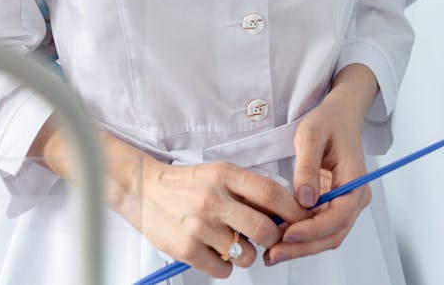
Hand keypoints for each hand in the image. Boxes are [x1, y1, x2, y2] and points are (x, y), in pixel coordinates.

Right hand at [130, 157, 304, 277]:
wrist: (143, 189)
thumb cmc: (186, 183)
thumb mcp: (218, 173)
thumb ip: (247, 189)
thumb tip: (283, 210)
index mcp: (225, 175)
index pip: (271, 193)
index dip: (292, 210)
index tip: (300, 219)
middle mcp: (214, 199)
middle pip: (265, 229)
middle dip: (273, 239)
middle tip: (267, 238)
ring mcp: (200, 226)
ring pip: (246, 255)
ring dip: (246, 254)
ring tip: (232, 242)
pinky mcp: (187, 249)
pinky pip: (223, 271)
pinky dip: (224, 266)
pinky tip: (214, 250)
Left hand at [264, 65, 376, 266]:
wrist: (340, 115)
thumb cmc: (327, 121)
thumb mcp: (311, 135)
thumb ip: (307, 167)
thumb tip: (304, 201)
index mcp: (356, 182)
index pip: (337, 217)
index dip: (312, 231)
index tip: (286, 236)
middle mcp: (355, 199)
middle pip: (332, 234)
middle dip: (303, 247)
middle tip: (273, 255)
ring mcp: (345, 204)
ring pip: (326, 235)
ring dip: (301, 247)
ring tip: (272, 254)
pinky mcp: (333, 205)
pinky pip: (319, 226)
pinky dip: (301, 236)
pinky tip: (279, 239)